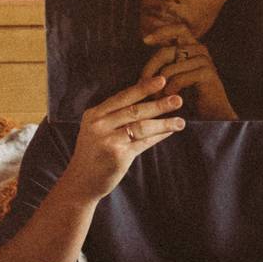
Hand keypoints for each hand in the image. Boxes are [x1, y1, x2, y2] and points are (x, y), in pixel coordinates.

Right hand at [63, 75, 184, 203]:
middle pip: (134, 110)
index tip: (161, 80)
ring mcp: (108, 140)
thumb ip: (114, 116)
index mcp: (94, 114)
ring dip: (163, 123)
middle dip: (158, 104)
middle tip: (177, 99)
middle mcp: (99, 125)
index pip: (122, 97)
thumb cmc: (94, 153)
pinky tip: (169, 132)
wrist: (82, 181)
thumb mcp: (96, 129)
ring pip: (141, 127)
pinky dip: (158, 137)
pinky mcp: (118, 155)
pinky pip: (143, 143)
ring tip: (180, 121)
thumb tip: (146, 100)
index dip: (142, 88)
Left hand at [141, 28, 236, 119]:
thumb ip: (167, 62)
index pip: (178, 28)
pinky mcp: (207, 74)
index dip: (161, 32)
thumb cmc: (192, 97)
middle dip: (149, 69)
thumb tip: (145, 46)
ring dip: (158, 85)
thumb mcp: (176, 75)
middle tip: (141, 84)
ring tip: (155, 98)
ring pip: (169, 68)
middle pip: (165, 52)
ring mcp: (205, 61)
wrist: (213, 116)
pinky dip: (169, 91)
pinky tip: (168, 99)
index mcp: (193, 47)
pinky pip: (178, 79)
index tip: (145, 40)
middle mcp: (200, 50)